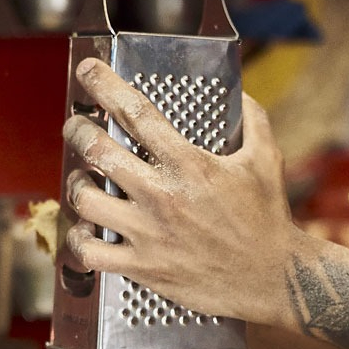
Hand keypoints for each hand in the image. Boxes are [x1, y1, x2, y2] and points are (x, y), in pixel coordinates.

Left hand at [62, 57, 304, 324]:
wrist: (272, 278)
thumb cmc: (268, 219)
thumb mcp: (267, 161)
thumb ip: (253, 121)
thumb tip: (240, 94)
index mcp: (189, 164)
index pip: (134, 112)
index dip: (103, 83)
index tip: (88, 70)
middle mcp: (162, 196)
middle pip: (95, 150)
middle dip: (77, 130)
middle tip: (78, 128)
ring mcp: (149, 234)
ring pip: (84, 200)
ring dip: (76, 185)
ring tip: (82, 181)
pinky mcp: (144, 268)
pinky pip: (90, 253)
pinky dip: (79, 240)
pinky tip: (86, 232)